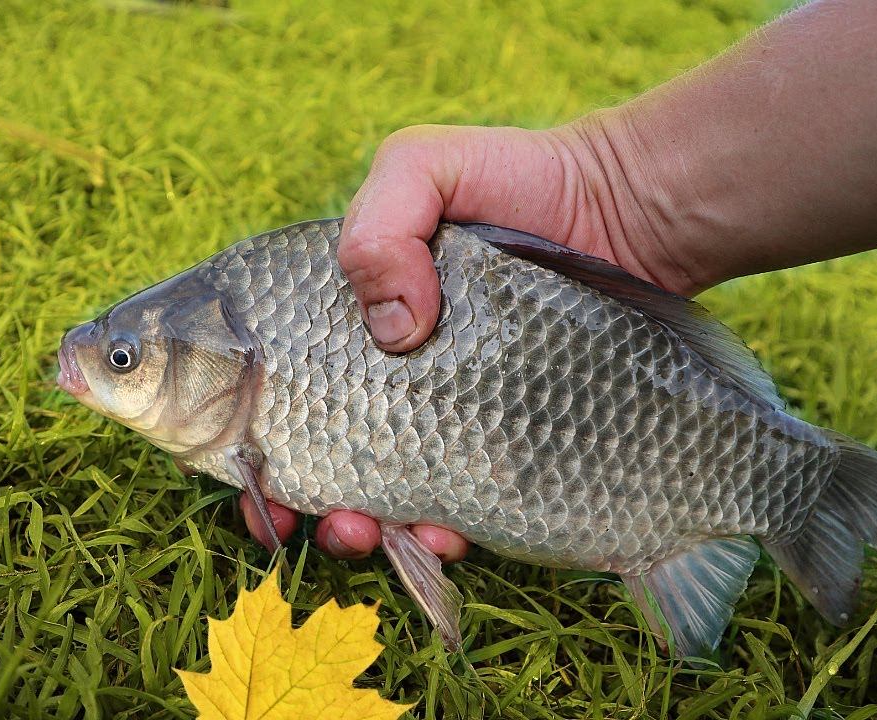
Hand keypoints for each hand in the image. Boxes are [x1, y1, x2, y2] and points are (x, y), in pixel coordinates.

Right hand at [243, 119, 683, 562]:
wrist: (625, 211)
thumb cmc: (517, 178)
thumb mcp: (426, 165)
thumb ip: (379, 225)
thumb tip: (392, 330)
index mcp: (347, 319)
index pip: (277, 385)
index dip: (251, 438)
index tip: (252, 474)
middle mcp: (386, 374)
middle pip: (318, 455)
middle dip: (296, 501)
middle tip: (307, 516)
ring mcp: (446, 414)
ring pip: (382, 495)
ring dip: (360, 530)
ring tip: (367, 532)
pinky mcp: (503, 442)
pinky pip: (462, 505)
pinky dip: (441, 532)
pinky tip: (446, 531)